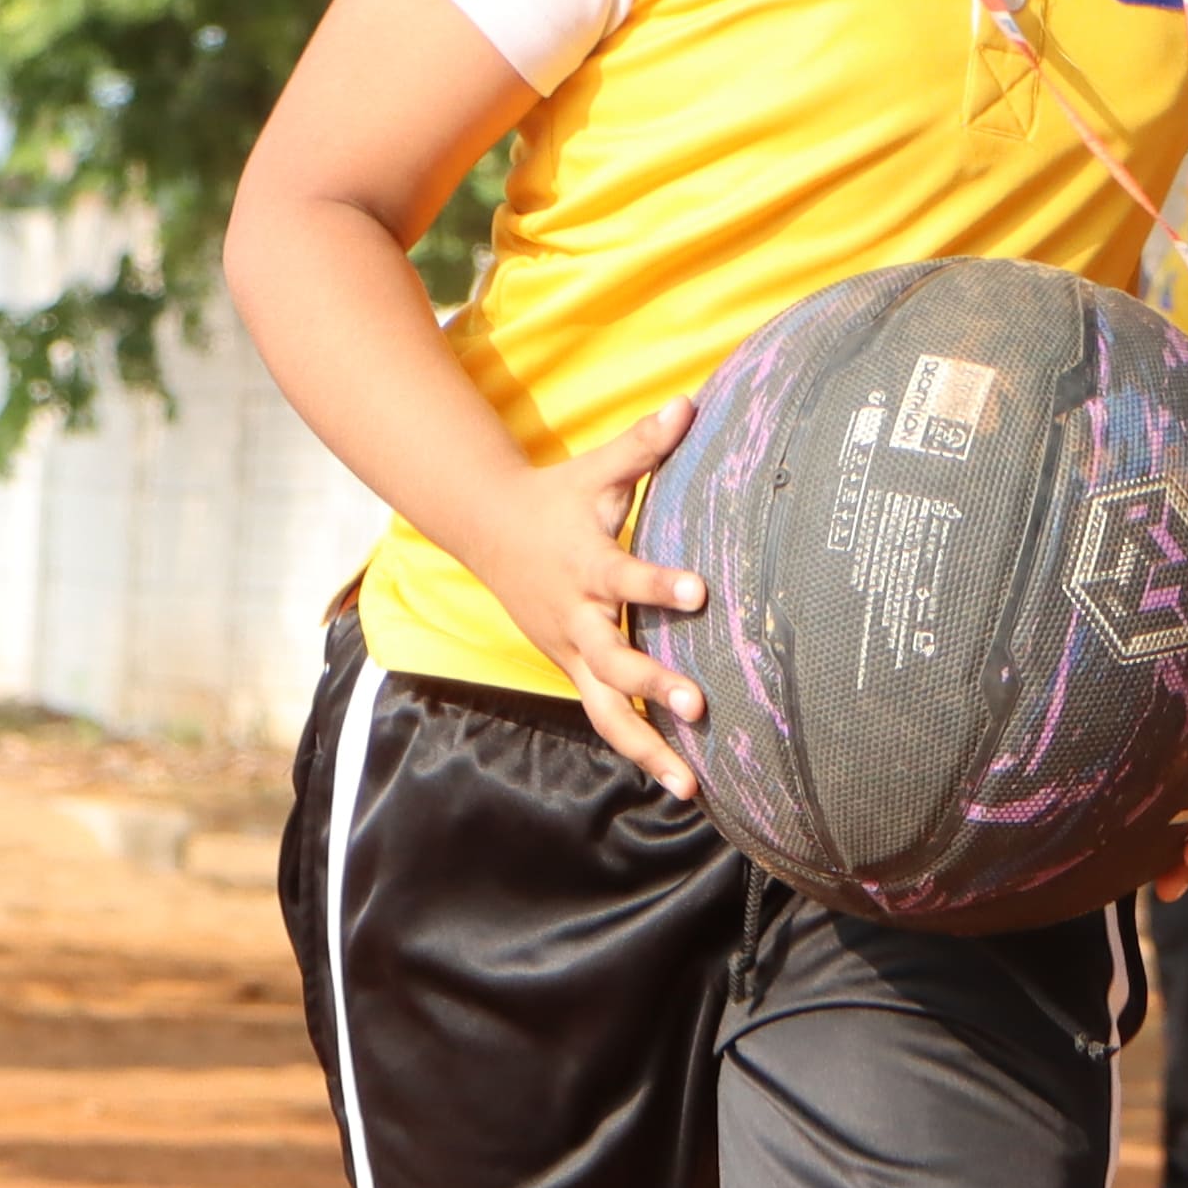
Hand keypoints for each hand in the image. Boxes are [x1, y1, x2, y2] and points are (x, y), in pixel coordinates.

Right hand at [474, 399, 710, 797]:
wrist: (489, 533)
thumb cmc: (558, 500)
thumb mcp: (596, 472)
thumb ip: (643, 445)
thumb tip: (688, 402)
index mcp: (585, 564)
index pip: (624, 575)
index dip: (658, 582)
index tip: (698, 590)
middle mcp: (576, 619)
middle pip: (613, 660)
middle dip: (654, 685)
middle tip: (699, 704)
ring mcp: (572, 654)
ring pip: (606, 712)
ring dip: (648, 748)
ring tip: (692, 784)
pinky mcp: (574, 674)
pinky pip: (606, 721)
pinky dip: (641, 753)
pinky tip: (684, 783)